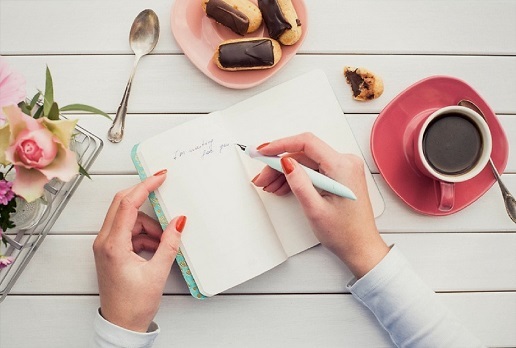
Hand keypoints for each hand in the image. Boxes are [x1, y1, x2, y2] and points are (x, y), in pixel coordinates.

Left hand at [93, 170, 185, 331]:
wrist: (121, 324)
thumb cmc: (133, 305)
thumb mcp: (157, 273)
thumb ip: (169, 244)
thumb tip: (179, 222)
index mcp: (112, 245)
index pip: (127, 205)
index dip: (145, 187)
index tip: (159, 177)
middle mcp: (104, 242)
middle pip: (122, 205)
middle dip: (144, 197)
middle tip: (162, 187)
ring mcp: (106, 246)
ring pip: (129, 220)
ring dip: (148, 225)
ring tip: (163, 243)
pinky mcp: (111, 250)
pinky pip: (129, 231)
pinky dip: (144, 235)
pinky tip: (156, 248)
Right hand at [252, 133, 388, 277]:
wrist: (360, 247)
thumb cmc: (345, 233)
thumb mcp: (315, 209)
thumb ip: (299, 183)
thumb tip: (285, 162)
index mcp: (343, 166)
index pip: (306, 143)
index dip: (280, 145)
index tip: (263, 151)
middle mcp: (345, 162)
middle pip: (303, 153)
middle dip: (279, 164)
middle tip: (262, 177)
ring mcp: (343, 168)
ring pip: (305, 161)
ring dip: (285, 172)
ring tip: (269, 185)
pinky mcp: (339, 175)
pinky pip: (313, 169)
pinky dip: (297, 177)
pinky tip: (283, 186)